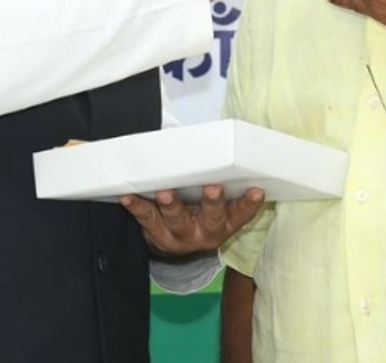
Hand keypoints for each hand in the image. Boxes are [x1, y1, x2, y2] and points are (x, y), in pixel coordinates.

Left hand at [119, 184, 264, 255]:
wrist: (176, 244)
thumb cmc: (200, 212)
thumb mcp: (217, 206)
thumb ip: (220, 180)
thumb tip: (219, 141)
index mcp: (225, 223)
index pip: (241, 214)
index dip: (250, 204)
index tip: (257, 190)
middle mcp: (206, 232)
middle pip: (212, 218)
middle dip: (212, 203)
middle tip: (212, 188)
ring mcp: (180, 236)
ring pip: (177, 220)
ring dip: (172, 205)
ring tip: (165, 193)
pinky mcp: (156, 235)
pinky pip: (146, 219)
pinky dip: (137, 207)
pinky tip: (128, 197)